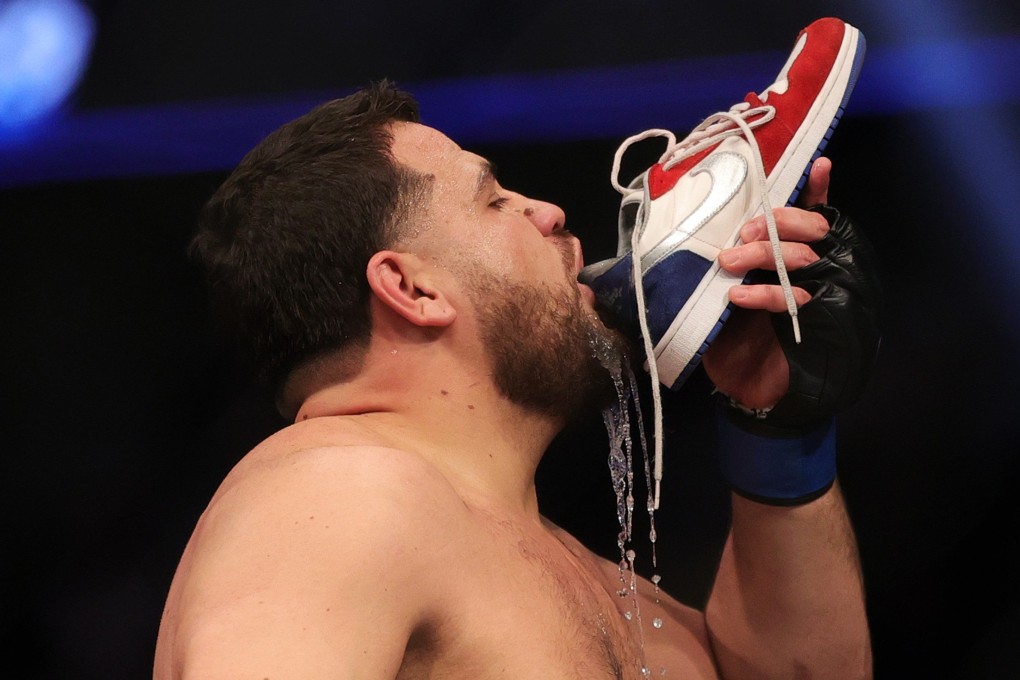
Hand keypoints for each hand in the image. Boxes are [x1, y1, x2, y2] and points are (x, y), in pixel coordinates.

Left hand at [702, 158, 832, 408]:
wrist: (749, 390)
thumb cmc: (735, 337)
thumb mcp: (722, 292)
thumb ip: (726, 263)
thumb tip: (704, 229)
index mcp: (794, 257)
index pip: (813, 216)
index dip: (816, 190)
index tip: (817, 164)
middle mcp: (813, 271)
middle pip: (814, 229)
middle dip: (778, 223)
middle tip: (743, 231)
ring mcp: (817, 296)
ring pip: (804, 256)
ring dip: (765, 252)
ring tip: (730, 260)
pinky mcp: (814, 325)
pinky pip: (796, 297)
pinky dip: (765, 293)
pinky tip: (739, 296)